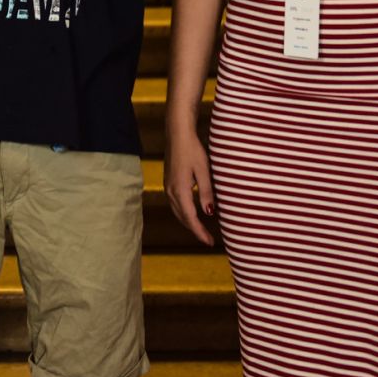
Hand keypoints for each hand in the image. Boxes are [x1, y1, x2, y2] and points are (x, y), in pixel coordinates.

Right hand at [164, 126, 216, 245]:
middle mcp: (171, 191)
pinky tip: (192, 213)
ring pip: (177, 211)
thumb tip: (209, 213)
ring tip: (201, 230)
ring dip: (188, 222)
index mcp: (180, 190)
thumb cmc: (192, 150)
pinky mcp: (169, 182)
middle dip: (194, 229)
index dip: (199, 231)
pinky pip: (175, 204)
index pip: (190, 217)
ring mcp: (168, 186)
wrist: (177, 134)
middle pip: (182, 217)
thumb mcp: (204, 170)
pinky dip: (184, 213)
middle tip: (208, 239)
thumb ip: (206, 192)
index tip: (209, 242)